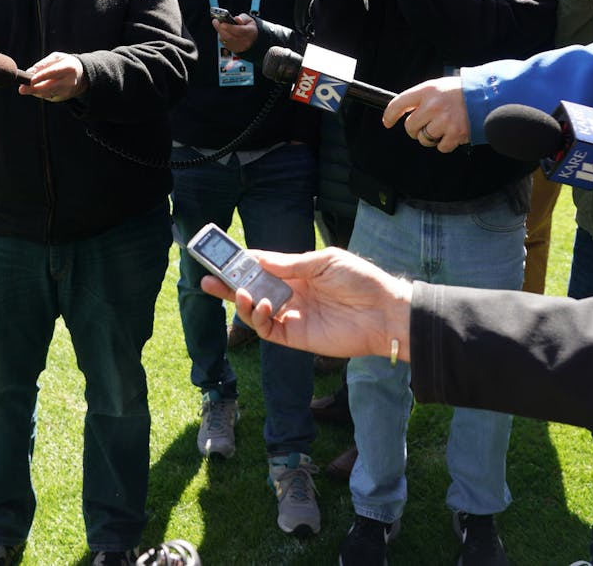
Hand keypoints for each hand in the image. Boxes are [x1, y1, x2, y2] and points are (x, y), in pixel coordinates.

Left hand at [20, 51, 87, 101]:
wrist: (81, 74)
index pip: (53, 72)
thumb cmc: (65, 63)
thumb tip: (30, 71)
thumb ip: (43, 64)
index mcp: (68, 67)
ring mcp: (67, 90)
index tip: (31, 80)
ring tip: (25, 88)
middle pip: (49, 86)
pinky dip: (40, 93)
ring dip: (34, 91)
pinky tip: (34, 89)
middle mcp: (69, 80)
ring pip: (47, 93)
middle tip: (21, 89)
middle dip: (34, 89)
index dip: (41, 76)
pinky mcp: (64, 96)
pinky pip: (49, 95)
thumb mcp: (56, 57)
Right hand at [200, 248, 412, 360]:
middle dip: (228, 285)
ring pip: (255, 312)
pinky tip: (263, 306)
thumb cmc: (360, 280)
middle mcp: (291, 295)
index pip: (262, 267)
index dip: (242, 263)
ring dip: (241, 302)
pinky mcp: (296, 337)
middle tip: (207, 278)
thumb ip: (290, 264)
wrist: (385, 312)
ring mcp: (292, 316)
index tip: (222, 257)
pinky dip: (259, 319)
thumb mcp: (324, 261)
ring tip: (240, 292)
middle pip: (252, 290)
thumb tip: (258, 259)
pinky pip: (267, 330)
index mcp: (297, 274)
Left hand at [215, 13, 257, 54]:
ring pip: (226, 40)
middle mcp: (245, 41)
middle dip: (221, 29)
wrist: (252, 40)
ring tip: (218, 24)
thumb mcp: (249, 20)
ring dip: (220, 32)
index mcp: (250, 32)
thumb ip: (242, 18)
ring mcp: (239, 47)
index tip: (222, 23)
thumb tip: (236, 19)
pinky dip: (222, 36)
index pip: (240, 31)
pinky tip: (222, 31)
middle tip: (215, 21)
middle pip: (230, 36)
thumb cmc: (249, 28)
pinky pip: (225, 43)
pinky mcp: (234, 50)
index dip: (230, 27)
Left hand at [381, 76, 468, 151]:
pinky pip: (440, 147)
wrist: (487, 96)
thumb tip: (404, 112)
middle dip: (415, 129)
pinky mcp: (455, 134)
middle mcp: (433, 105)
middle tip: (425, 125)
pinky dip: (445, 144)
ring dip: (430, 137)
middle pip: (410, 126)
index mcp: (427, 90)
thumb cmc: (460, 91)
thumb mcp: (438, 86)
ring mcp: (444, 121)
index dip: (390, 115)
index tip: (387, 122)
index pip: (399, 103)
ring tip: (442, 127)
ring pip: (424, 139)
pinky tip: (452, 133)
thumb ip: (421, 98)